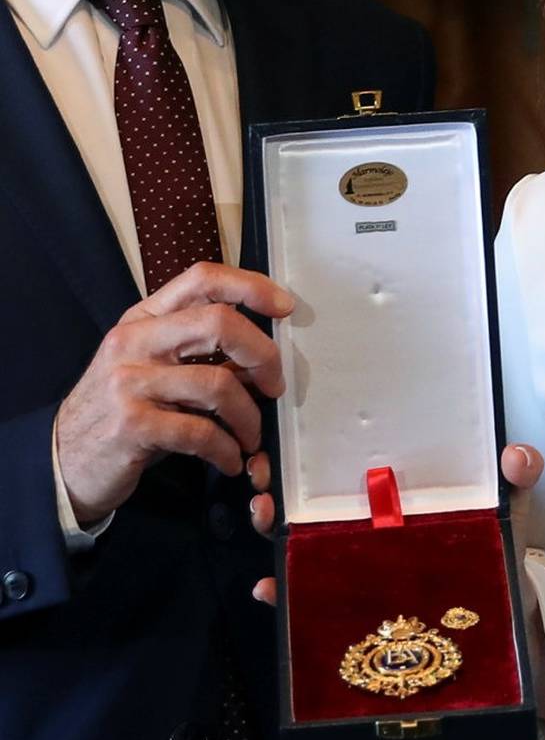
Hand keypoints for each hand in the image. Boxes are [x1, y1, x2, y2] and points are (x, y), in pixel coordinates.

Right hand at [56, 264, 292, 530]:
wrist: (64, 460)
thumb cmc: (122, 410)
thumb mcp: (151, 367)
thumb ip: (199, 353)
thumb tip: (264, 359)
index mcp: (143, 319)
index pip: (202, 279)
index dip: (251, 286)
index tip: (285, 307)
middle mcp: (134, 342)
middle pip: (220, 323)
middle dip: (264, 355)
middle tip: (275, 386)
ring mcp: (129, 383)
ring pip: (219, 383)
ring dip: (249, 417)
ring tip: (250, 437)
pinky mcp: (132, 426)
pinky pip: (202, 433)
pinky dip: (227, 450)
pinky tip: (230, 460)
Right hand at [250, 441, 544, 606]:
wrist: (499, 634)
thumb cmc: (495, 566)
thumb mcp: (507, 517)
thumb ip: (515, 482)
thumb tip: (518, 455)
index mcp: (398, 503)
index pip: (348, 469)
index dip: (315, 453)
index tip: (289, 440)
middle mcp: (369, 531)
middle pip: (311, 503)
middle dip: (278, 485)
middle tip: (266, 478)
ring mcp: (356, 569)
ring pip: (299, 545)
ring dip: (273, 528)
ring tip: (266, 516)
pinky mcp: (351, 611)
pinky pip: (307, 599)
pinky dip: (283, 594)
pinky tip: (272, 588)